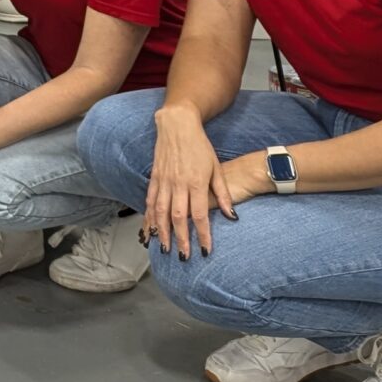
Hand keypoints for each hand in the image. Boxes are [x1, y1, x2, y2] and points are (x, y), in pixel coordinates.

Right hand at [144, 106, 237, 257]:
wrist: (177, 125)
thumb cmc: (201, 146)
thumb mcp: (217, 168)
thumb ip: (223, 194)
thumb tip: (232, 217)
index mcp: (196, 183)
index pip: (200, 215)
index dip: (202, 235)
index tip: (205, 251)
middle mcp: (178, 184)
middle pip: (177, 217)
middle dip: (180, 239)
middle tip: (182, 256)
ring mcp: (164, 181)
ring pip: (159, 211)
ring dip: (162, 232)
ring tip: (163, 248)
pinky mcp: (154, 177)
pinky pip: (149, 200)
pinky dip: (148, 216)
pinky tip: (149, 229)